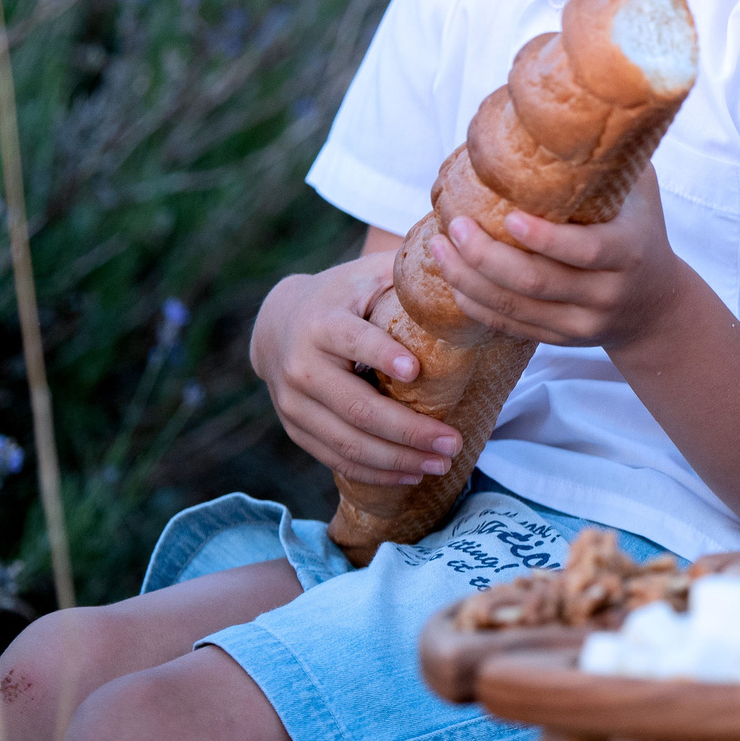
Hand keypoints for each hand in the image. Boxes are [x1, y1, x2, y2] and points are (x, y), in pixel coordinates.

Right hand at [250, 248, 463, 485]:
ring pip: (347, 442)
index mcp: (322, 323)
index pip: (352, 340)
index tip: (415, 371)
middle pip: (357, 407)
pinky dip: (375, 472)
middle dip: (408, 430)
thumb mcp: (368, 275)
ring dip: (398, 460)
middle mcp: (301, 366)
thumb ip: (406, 273)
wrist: (278, 322)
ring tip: (441, 464)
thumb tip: (461, 264)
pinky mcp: (296, 429)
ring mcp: (293, 404)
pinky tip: (411, 476)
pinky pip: (335, 459)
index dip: (381, 355)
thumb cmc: (343, 296)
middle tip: (453, 442)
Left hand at [424, 164, 691, 351]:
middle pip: (538, 283)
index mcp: (629, 253)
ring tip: (440, 246)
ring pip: (516, 309)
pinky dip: (476, 305)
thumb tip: (578, 100)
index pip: (585, 251)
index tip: (507, 217)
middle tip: (456, 226)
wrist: (657, 305)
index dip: (544, 239)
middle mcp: (606, 293)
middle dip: (487, 258)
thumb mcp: (641, 193)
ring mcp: (582, 324)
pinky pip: (511, 327)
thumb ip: (612, 157)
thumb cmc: (642, 230)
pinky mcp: (561, 340)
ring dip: (470, 280)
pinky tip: (453, 279)